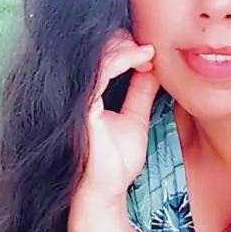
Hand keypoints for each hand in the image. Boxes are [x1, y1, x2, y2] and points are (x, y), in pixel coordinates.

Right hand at [73, 31, 158, 208]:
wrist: (106, 189)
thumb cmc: (116, 161)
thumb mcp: (135, 119)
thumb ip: (140, 94)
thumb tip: (152, 70)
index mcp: (87, 94)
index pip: (100, 56)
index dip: (124, 47)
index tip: (150, 52)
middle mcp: (78, 93)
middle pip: (95, 49)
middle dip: (124, 41)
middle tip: (149, 46)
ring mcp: (78, 98)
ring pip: (98, 53)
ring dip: (127, 48)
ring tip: (148, 53)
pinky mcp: (83, 105)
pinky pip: (101, 69)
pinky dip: (123, 59)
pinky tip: (142, 60)